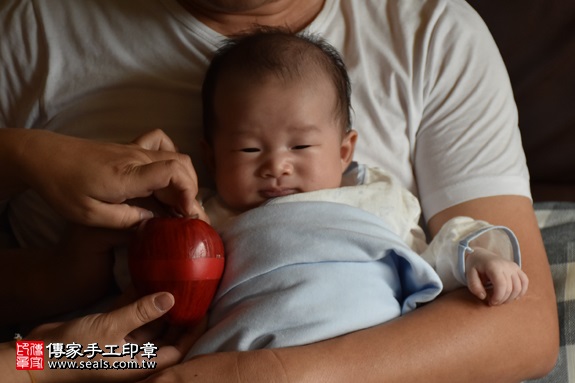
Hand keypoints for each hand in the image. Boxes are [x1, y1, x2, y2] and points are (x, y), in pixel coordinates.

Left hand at [17, 129, 206, 227]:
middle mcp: (138, 158)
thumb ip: (125, 220)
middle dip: (191, 193)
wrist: (43, 156)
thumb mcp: (89, 215)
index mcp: (128, 175)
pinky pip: (162, 144)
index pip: (174, 172)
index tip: (186, 214)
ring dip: (184, 180)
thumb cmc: (62, 187)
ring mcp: (136, 149)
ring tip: (177, 203)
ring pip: (177, 157)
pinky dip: (172, 158)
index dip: (188, 192)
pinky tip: (166, 175)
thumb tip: (154, 222)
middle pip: (183, 166)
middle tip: (185, 217)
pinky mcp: (131, 147)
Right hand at [25, 292, 201, 382]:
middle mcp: (135, 354)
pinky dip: (137, 300)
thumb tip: (171, 297)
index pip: (178, 349)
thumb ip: (142, 311)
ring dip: (159, 304)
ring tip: (174, 281)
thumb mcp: (112, 328)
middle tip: (193, 291)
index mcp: (140, 363)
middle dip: (179, 315)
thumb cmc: (75, 351)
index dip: (193, 331)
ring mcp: (121, 342)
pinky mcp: (107, 331)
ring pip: (148, 322)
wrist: (36, 356)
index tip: (205, 311)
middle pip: (166, 335)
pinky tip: (146, 278)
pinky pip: (129, 314)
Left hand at [465, 247, 528, 304]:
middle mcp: (506, 265)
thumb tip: (483, 297)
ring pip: (519, 287)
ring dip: (511, 298)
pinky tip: (512, 296)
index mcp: (493, 266)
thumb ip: (474, 286)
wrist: (481, 255)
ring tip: (501, 300)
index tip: (491, 302)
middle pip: (510, 288)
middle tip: (494, 302)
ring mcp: (513, 266)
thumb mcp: (469, 274)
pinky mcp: (517, 268)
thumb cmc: (474, 266)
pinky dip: (521, 291)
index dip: (498, 297)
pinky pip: (525, 282)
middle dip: (502, 299)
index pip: (502, 285)